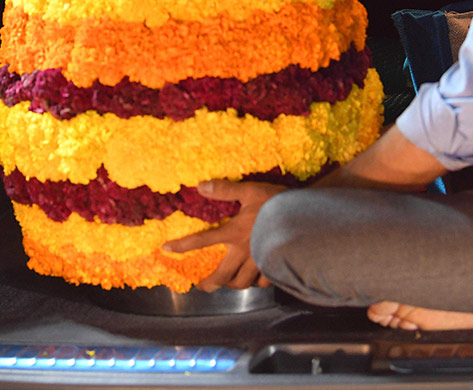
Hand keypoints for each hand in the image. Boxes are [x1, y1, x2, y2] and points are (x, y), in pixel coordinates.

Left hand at [163, 179, 284, 291]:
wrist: (305, 215)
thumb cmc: (275, 201)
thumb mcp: (249, 190)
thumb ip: (225, 190)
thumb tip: (200, 186)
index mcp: (234, 232)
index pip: (202, 241)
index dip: (183, 246)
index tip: (167, 249)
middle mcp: (244, 251)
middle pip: (222, 275)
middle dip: (210, 284)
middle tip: (202, 286)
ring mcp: (259, 261)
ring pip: (242, 283)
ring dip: (232, 284)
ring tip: (228, 281)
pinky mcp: (274, 265)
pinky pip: (263, 281)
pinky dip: (257, 282)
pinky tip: (256, 278)